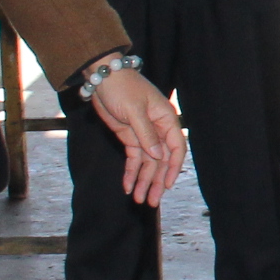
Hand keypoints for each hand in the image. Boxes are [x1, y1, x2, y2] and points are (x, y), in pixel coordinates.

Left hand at [90, 68, 186, 203]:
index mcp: (166, 119)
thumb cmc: (123, 87)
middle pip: (160, 160)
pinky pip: (133, 159)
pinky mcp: (129, 137)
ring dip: (143, 181)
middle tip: (151, 201)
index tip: (167, 185)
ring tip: (138, 200)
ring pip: (147, 163)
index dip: (173, 168)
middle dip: (156, 181)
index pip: (176, 148)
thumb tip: (158, 156)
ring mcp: (143, 135)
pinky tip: (127, 186)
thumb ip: (146, 134)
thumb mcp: (134, 110)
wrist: (103, 77)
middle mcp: (158, 129)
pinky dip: (130, 172)